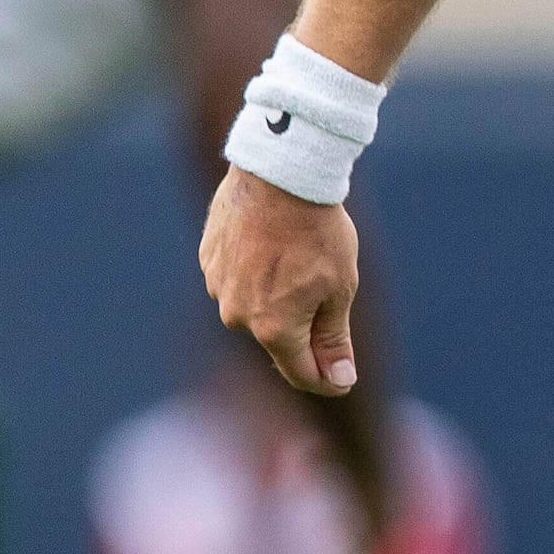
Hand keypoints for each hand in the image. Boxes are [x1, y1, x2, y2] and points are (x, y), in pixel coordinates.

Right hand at [203, 166, 361, 394]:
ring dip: (276, 293)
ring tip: (298, 255)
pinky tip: (273, 242)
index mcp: (273, 329)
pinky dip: (255, 269)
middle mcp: (237, 315)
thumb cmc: (318, 231)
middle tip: (327, 285)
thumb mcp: (339, 287)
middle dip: (304, 325)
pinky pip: (236, 276)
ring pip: (254, 305)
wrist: (281, 173)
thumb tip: (340, 380)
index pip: (300, 373)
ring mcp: (217, 286)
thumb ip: (334, 338)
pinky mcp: (208, 258)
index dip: (326, 378)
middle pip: (277, 337)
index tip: (344, 376)